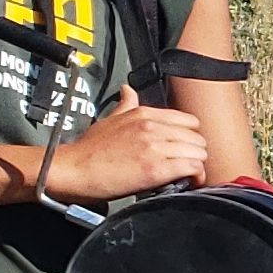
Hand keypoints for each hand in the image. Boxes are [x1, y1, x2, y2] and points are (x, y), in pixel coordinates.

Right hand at [40, 88, 210, 202]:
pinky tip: (187, 182)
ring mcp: (155, 147)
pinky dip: (195, 177)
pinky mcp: (156, 168)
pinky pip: (192, 168)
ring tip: (187, 175)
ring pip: (199, 152)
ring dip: (196, 165)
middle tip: (186, 163)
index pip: (188, 120)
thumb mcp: (109, 119)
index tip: (184, 147)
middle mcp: (153, 127)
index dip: (190, 136)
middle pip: (197, 137)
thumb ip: (126, 104)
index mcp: (144, 114)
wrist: (73, 169)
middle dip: (195, 152)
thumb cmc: (88, 149)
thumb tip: (128, 89)